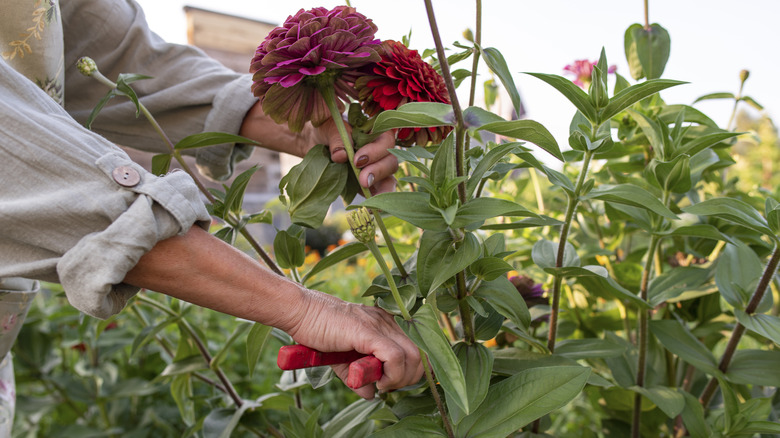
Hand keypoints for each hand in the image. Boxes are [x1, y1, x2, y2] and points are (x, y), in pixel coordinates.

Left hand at [240, 102, 398, 193]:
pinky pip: (379, 191)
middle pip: (390, 160)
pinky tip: (372, 209)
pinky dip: (377, 200)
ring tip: (368, 197)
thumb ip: (337, 138)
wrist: (314, 142)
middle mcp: (380, 149)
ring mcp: (376, 167)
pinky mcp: (370, 182)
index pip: (386, 139)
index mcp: (375, 130)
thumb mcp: (328, 127)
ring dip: (381, 188)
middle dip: (378, 171)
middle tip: (362, 180)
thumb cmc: (325, 129)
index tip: (357, 160)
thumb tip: (340, 156)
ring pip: (389, 177)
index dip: (376, 150)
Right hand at [286, 289, 422, 398]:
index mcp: (386, 324)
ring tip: (382, 384)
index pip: (417, 348)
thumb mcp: (343, 360)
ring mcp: (380, 325)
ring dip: (401, 378)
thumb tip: (371, 394)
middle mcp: (388, 321)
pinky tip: (378, 381)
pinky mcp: (368, 331)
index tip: (393, 382)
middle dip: (410, 378)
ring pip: (413, 355)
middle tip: (387, 386)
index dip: (412, 370)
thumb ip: (359, 376)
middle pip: (420, 354)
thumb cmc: (319, 332)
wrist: (302, 313)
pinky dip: (392, 375)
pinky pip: (395, 356)